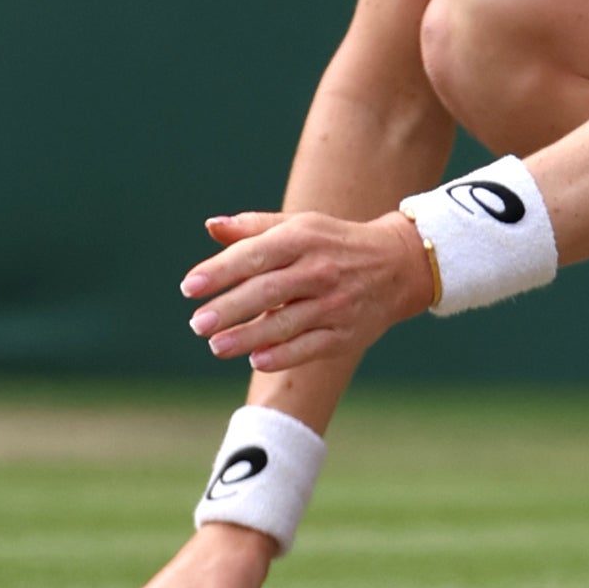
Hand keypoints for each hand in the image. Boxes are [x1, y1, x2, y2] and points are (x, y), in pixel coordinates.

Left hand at [182, 210, 431, 371]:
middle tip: (196, 324)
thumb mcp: (300, 226)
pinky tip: (255, 361)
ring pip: (285, 323)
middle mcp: (319, 270)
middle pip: (267, 291)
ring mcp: (335, 303)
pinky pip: (310, 346)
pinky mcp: (347, 333)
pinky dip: (283, 355)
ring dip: (248, 336)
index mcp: (302, 238)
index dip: (220, 271)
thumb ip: (253, 228)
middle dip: (229, 309)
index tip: (190, 287)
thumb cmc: (334, 244)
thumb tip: (211, 226)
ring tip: (215, 346)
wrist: (399, 265)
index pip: (255, 255)